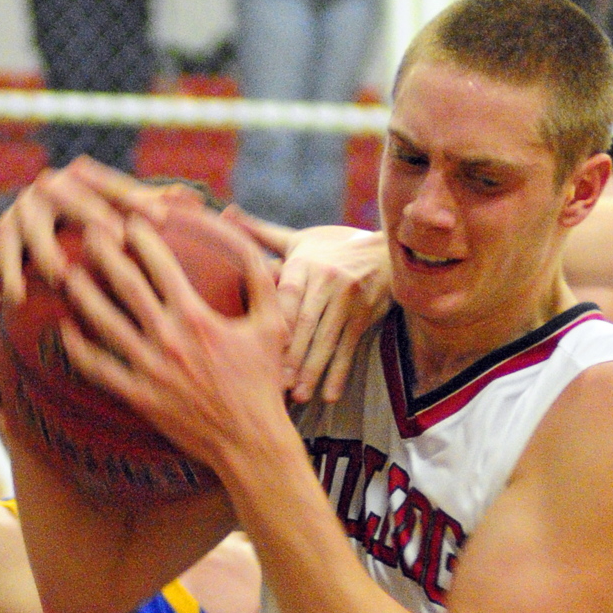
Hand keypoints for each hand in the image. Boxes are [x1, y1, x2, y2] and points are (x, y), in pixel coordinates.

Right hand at [0, 155, 206, 302]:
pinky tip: (18, 298)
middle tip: (115, 240)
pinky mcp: (2, 235)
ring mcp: (22, 209)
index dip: (136, 198)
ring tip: (61, 274)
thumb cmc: (100, 225)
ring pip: (32, 228)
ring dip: (44, 249)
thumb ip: (153, 206)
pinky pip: (2, 255)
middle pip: (70, 197)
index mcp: (82, 177)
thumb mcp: (123, 213)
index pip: (111, 184)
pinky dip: (6, 274)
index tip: (162, 220)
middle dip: (91, 215)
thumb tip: (194, 198)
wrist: (47, 232)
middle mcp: (49, 187)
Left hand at [55, 206, 289, 478]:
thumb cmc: (263, 383)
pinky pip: (98, 368)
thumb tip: (250, 248)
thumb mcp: (273, 327)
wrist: (249, 441)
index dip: (141, 236)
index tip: (129, 219)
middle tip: (86, 231)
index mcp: (198, 318)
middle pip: (124, 284)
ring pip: (103, 322)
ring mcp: (150, 369)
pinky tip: (65, 330)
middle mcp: (169, 339)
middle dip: (102, 252)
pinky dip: (77, 347)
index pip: (161, 264)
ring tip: (65, 272)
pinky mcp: (139, 396)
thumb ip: (262, 283)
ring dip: (81, 293)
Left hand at [223, 207, 391, 402]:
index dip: (276, 322)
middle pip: (306, 324)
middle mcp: (327, 281)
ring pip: (327, 340)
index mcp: (305, 264)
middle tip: (276, 385)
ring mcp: (349, 300)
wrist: (386, 250)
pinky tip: (329, 395)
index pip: (288, 295)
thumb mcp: (298, 240)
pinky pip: (350, 348)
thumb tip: (225, 215)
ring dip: (313, 371)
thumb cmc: (332, 248)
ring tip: (299, 397)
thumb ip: (260, 234)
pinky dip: (339, 373)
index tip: (256, 346)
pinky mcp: (365, 316)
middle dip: (291, 357)